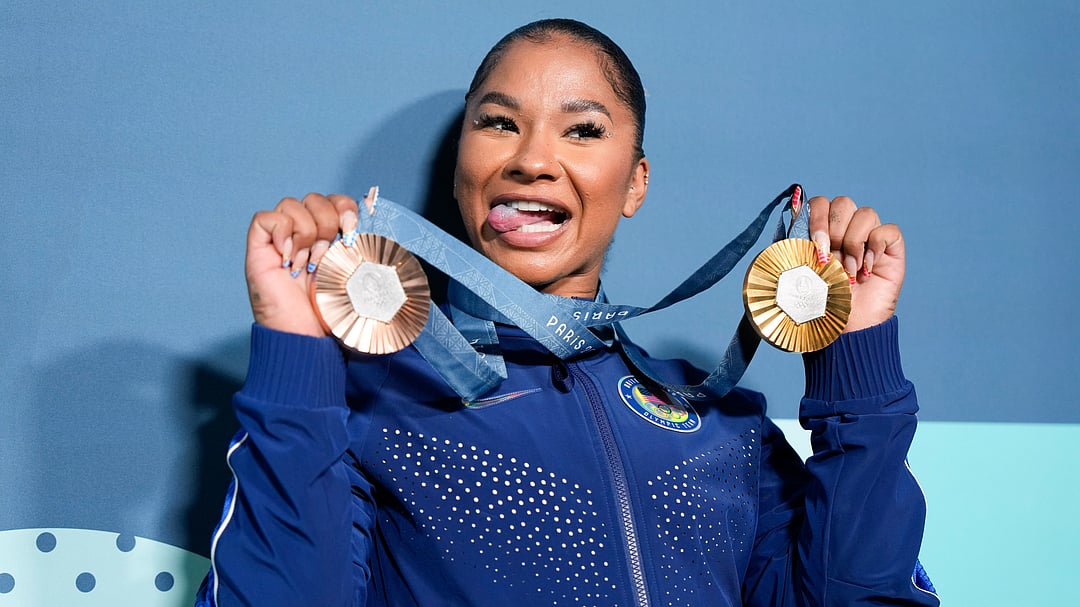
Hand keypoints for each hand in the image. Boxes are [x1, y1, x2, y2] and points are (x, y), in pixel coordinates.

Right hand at [246, 192, 360, 336]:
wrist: (307, 334)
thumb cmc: (331, 309)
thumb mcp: (355, 269)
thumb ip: (362, 238)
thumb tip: (371, 200)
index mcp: (329, 236)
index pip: (335, 200)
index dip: (345, 207)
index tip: (351, 230)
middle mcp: (303, 234)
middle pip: (315, 198)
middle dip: (328, 221)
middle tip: (327, 254)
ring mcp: (280, 240)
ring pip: (291, 204)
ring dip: (306, 232)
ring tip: (307, 262)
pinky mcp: (259, 247)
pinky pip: (266, 218)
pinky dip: (281, 232)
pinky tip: (289, 258)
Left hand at [807, 196, 904, 332]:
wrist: (845, 329)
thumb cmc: (820, 303)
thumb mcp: (799, 271)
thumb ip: (794, 240)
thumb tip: (794, 205)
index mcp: (822, 231)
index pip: (820, 203)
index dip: (817, 218)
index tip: (815, 246)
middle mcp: (846, 230)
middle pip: (843, 202)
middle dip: (833, 231)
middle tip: (830, 260)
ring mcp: (870, 238)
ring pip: (866, 213)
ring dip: (853, 243)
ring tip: (849, 271)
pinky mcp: (891, 249)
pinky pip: (888, 230)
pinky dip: (876, 247)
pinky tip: (867, 270)